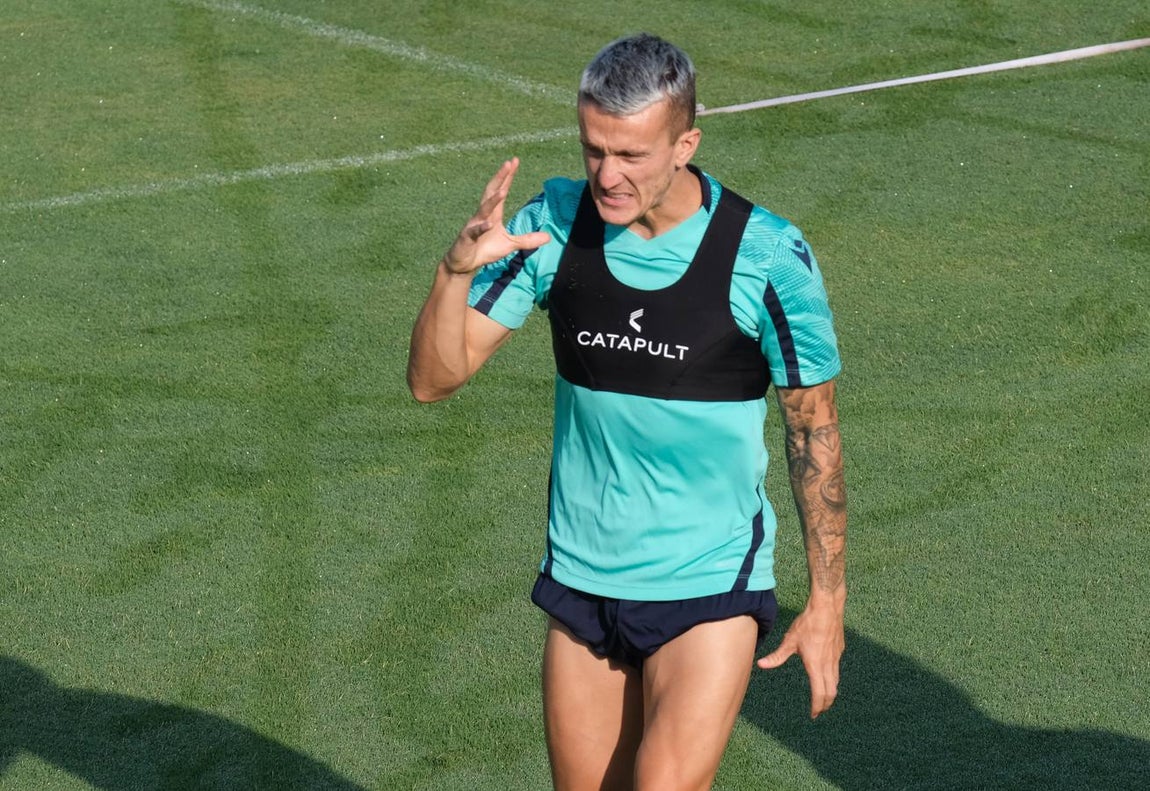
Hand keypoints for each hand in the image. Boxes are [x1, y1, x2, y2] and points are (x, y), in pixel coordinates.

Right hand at [443, 157, 550, 274]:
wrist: (465, 264)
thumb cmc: (485, 250)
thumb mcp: (510, 245)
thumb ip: (528, 240)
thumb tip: (549, 237)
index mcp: (493, 213)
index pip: (501, 191)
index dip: (507, 177)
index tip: (514, 161)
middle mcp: (483, 215)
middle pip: (491, 192)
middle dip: (500, 178)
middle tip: (508, 163)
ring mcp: (474, 225)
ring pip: (483, 209)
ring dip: (492, 200)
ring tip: (502, 191)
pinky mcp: (467, 237)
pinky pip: (475, 231)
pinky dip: (482, 227)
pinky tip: (489, 223)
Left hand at [757, 601, 844, 717]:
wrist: (827, 608)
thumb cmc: (807, 624)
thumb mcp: (789, 641)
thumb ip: (777, 656)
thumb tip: (761, 664)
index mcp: (816, 665)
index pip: (819, 693)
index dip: (817, 706)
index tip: (813, 714)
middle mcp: (828, 665)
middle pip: (831, 692)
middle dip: (825, 704)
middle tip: (819, 709)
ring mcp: (836, 658)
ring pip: (836, 682)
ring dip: (830, 692)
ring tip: (822, 696)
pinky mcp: (839, 650)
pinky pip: (837, 669)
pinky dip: (833, 678)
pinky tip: (826, 675)